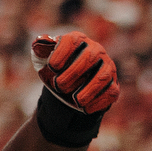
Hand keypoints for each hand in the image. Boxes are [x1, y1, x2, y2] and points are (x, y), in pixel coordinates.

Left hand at [30, 33, 119, 147]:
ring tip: (76, 101)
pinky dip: (99, 101)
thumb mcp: (44, 58)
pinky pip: (111, 92)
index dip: (62, 53)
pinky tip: (86, 109)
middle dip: (74, 72)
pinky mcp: (112, 85)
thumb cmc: (58, 69)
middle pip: (90, 57)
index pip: (72, 41)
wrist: (70, 88)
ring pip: (103, 76)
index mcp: (78, 41)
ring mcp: (107, 68)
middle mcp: (96, 51)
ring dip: (90, 89)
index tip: (52, 67)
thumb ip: (40, 48)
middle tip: (59, 86)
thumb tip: (39, 43)